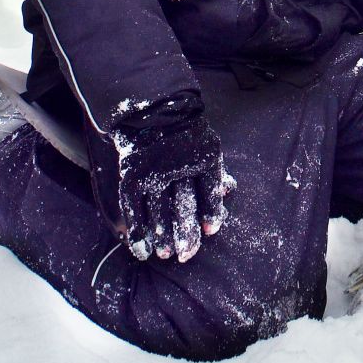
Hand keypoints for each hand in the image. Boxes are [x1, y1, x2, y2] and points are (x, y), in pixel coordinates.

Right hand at [111, 112, 235, 262]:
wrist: (150, 107)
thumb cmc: (185, 130)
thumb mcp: (207, 145)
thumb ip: (215, 169)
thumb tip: (230, 190)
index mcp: (202, 157)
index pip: (209, 191)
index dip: (211, 212)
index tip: (210, 231)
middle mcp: (178, 167)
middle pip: (184, 207)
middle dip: (186, 234)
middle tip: (187, 256)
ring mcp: (153, 172)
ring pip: (159, 212)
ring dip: (163, 237)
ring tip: (166, 255)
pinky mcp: (132, 176)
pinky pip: (134, 209)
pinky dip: (137, 231)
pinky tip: (141, 248)